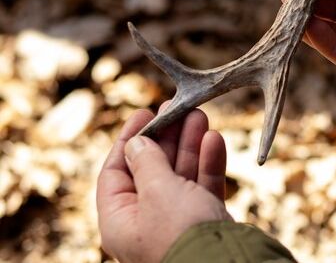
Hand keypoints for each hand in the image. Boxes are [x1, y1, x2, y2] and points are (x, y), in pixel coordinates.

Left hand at [96, 104, 230, 262]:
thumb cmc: (182, 232)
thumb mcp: (157, 190)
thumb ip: (147, 162)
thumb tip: (136, 143)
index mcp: (119, 220)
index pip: (116, 171)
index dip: (130, 139)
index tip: (145, 112)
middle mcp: (146, 221)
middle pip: (151, 169)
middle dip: (167, 136)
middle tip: (178, 108)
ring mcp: (177, 221)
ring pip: (181, 174)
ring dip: (190, 144)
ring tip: (201, 115)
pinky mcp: (205, 221)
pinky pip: (203, 186)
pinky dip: (208, 163)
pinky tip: (215, 140)